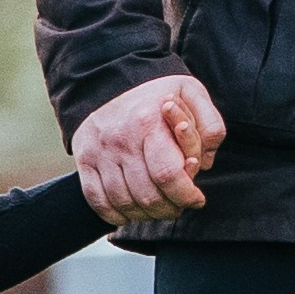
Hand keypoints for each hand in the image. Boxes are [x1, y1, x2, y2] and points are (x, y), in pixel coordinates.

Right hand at [73, 72, 225, 223]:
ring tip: (160, 209)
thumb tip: (205, 161)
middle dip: (170, 209)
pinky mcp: (84, 162)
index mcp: (149, 124)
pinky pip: (97, 200)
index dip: (186, 195)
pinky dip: (115, 215)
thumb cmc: (157, 91)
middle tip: (180, 206)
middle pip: (147, 195)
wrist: (108, 78)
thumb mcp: (191, 92)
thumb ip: (209, 123)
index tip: (197, 199)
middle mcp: (120, 141)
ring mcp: (99, 153)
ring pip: (124, 203)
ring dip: (146, 215)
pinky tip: (132, 213)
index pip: (168, 175)